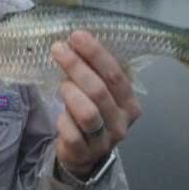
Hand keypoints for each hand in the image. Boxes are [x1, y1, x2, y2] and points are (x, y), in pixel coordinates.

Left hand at [51, 31, 141, 178]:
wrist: (84, 153)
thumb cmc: (92, 112)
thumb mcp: (100, 93)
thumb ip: (94, 72)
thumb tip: (75, 41)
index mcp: (129, 103)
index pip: (115, 74)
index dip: (96, 54)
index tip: (76, 36)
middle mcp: (121, 122)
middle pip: (99, 91)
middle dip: (77, 67)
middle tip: (59, 50)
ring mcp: (104, 140)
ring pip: (88, 113)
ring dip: (71, 93)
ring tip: (62, 85)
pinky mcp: (84, 153)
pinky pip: (72, 133)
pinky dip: (63, 119)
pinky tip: (60, 114)